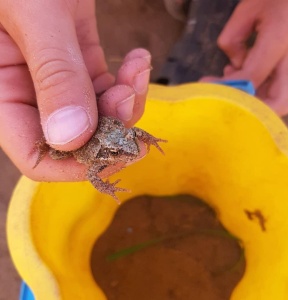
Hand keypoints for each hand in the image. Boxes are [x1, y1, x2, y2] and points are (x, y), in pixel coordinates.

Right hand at [0, 0, 150, 180]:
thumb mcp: (32, 12)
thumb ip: (53, 73)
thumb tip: (74, 137)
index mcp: (1, 94)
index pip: (36, 157)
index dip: (75, 165)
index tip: (116, 151)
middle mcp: (28, 94)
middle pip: (77, 139)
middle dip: (112, 127)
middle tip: (130, 96)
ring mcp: (55, 79)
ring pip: (98, 114)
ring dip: (126, 101)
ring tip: (137, 70)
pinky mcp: (77, 62)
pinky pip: (107, 87)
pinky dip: (127, 81)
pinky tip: (139, 60)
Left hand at [217, 0, 287, 115]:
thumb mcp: (248, 8)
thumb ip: (234, 40)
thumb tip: (232, 68)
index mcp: (280, 37)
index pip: (252, 76)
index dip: (228, 86)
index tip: (207, 85)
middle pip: (279, 104)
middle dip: (250, 109)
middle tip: (225, 97)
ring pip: (279, 101)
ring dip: (252, 100)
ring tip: (229, 81)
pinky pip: (275, 89)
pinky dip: (257, 90)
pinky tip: (240, 74)